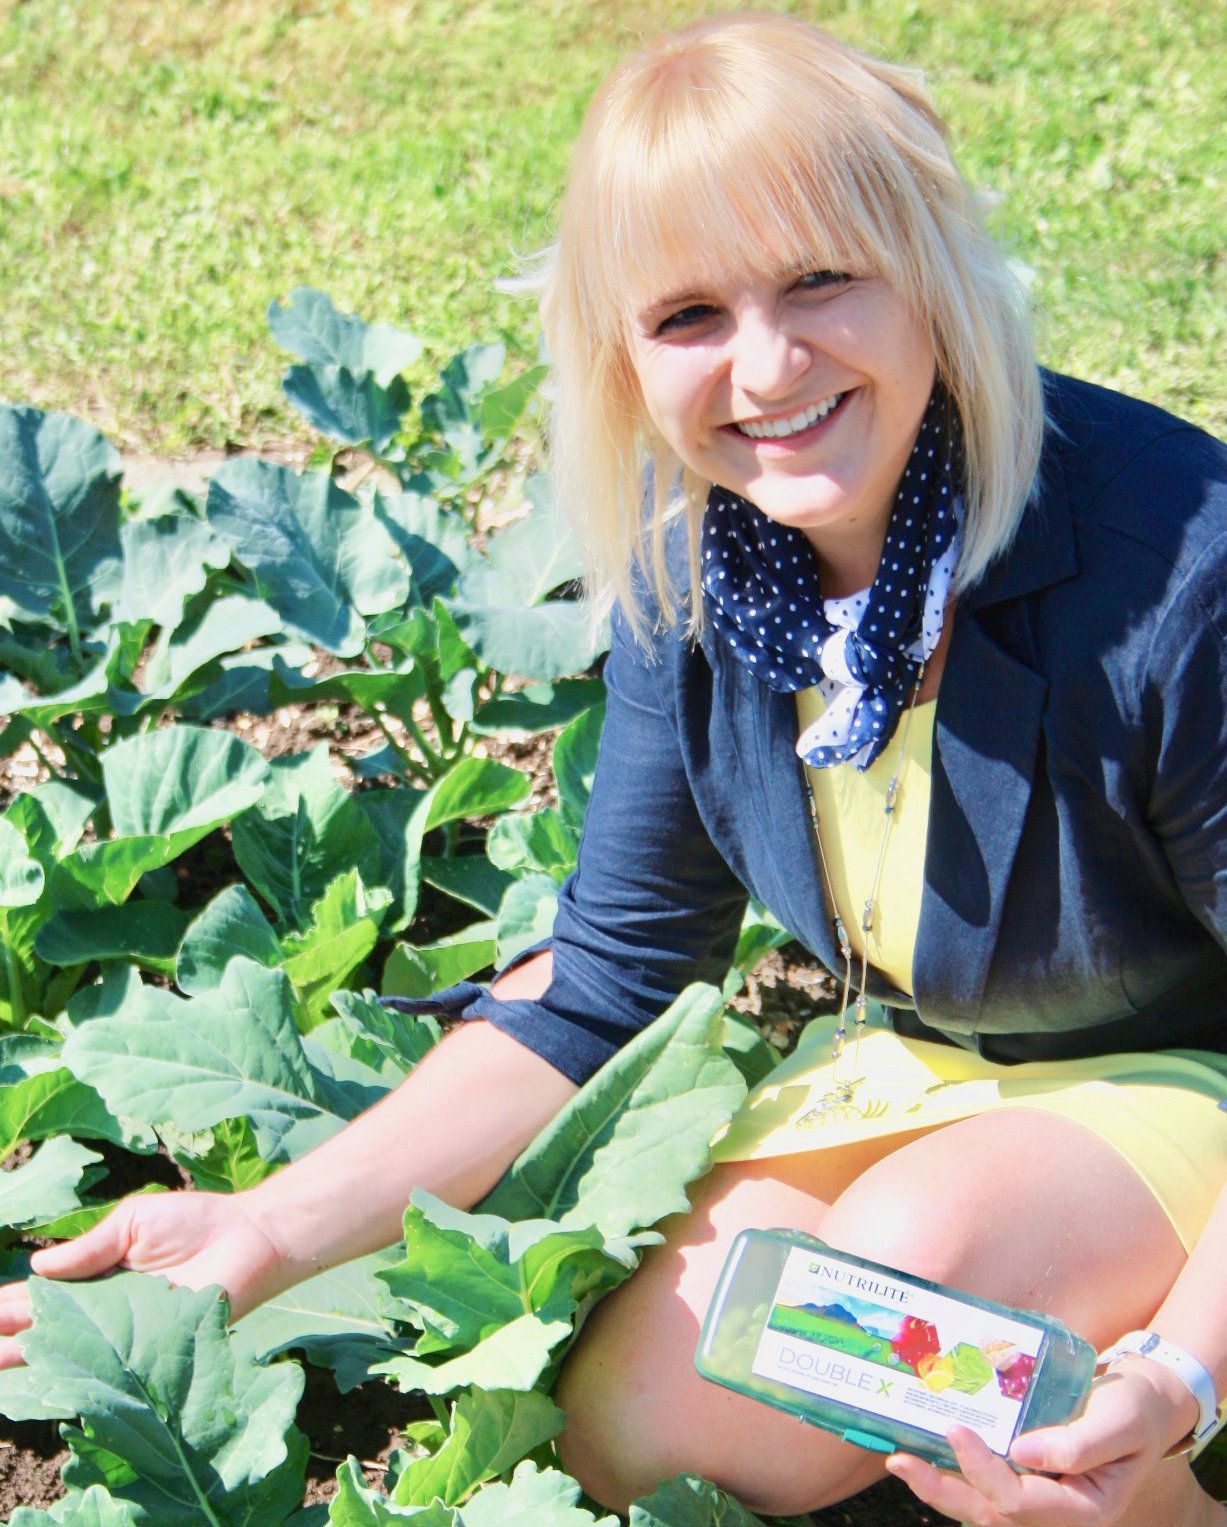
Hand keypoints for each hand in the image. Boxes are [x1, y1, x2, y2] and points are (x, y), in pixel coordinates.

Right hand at [0, 1190, 287, 1369]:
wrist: (250, 1237)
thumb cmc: (196, 1223)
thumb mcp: (134, 1223)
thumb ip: (90, 1248)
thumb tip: (36, 1267)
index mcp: (96, 1279)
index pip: (40, 1297)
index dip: (7, 1307)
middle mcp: (105, 1313)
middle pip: (44, 1331)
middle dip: (7, 1338)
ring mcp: (126, 1336)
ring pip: (68, 1354)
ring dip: (28, 1359)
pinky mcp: (152, 1351)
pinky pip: (109, 1368)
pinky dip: (76, 1373)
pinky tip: (44, 1376)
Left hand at [884, 1360, 1200, 1525]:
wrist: (1141, 1404)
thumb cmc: (1133, 1411)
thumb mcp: (1120, 1421)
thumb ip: (1080, 1442)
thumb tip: (1025, 1452)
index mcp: (1082, 1509)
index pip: (1021, 1502)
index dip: (983, 1470)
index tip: (957, 1431)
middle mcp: (1053, 1513)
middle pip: (989, 1514)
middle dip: (942, 1490)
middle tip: (901, 1462)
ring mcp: (1036, 1500)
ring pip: (979, 1506)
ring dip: (938, 1486)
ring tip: (899, 1460)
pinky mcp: (1022, 1479)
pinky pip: (981, 1486)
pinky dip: (951, 1472)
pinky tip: (922, 1449)